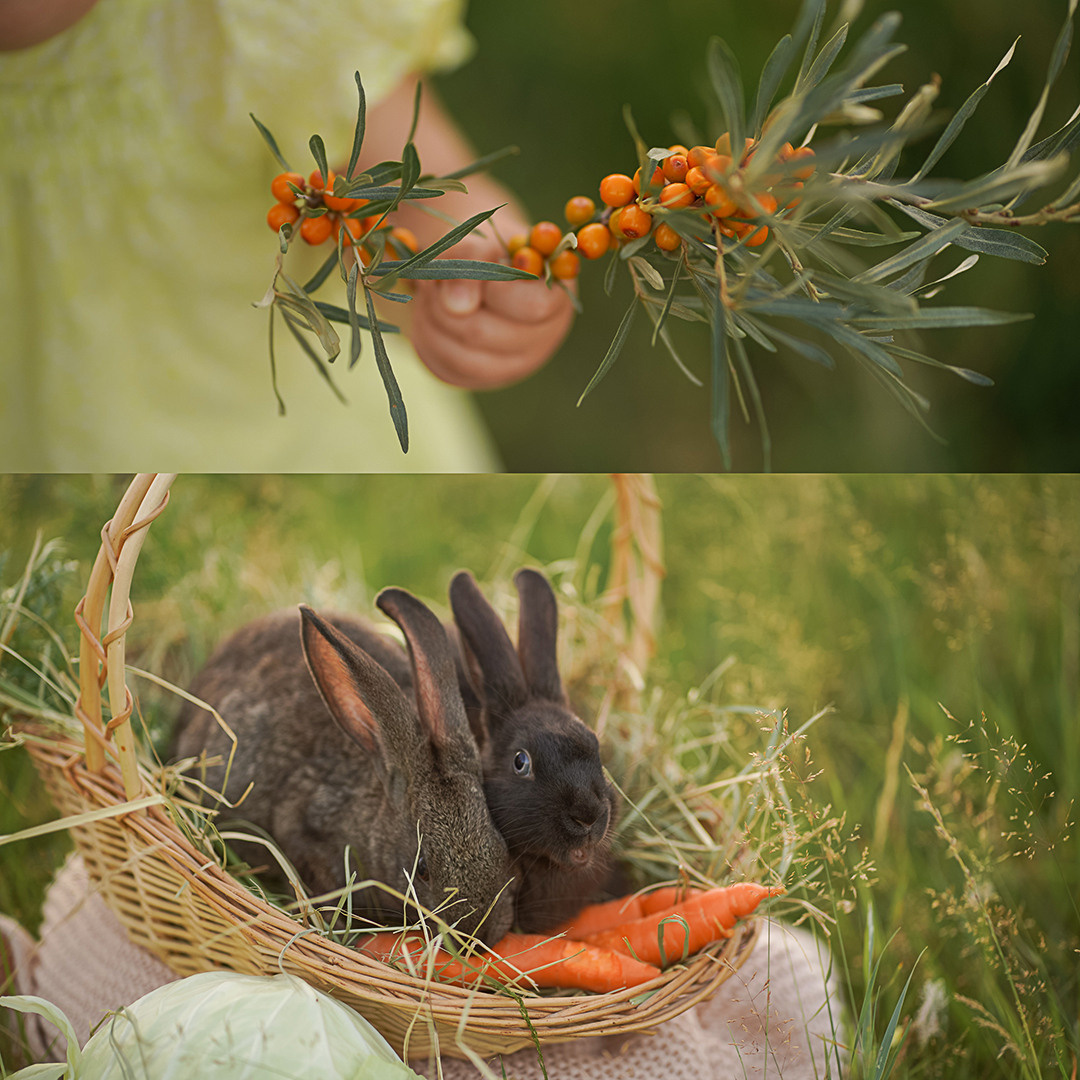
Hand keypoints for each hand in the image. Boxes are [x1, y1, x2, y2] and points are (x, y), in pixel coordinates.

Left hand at [406, 233, 574, 389]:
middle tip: (435, 277)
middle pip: (484, 333)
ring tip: (430, 293)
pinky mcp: (483, 377)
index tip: (465, 265)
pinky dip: (427, 337)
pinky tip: (431, 314)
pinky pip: (446, 367)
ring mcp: (515, 364)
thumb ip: (472, 259)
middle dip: (446, 302)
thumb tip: (456, 306)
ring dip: (432, 319)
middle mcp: (543, 338)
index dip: (489, 284)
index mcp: (556, 298)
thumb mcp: (483, 239)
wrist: (478, 270)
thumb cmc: (488, 252)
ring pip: (461, 356)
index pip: (531, 305)